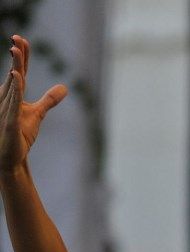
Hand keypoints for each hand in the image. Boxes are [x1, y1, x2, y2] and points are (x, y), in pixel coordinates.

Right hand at [0, 35, 66, 172]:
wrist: (11, 158)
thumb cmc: (19, 134)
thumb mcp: (37, 114)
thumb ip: (49, 100)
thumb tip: (64, 87)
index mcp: (14, 95)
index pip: (19, 72)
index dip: (21, 56)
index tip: (21, 39)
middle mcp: (7, 99)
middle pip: (14, 74)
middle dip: (16, 57)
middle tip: (16, 38)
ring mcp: (7, 110)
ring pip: (12, 87)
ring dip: (14, 70)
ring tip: (15, 51)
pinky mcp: (10, 123)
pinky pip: (12, 105)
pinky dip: (14, 91)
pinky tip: (16, 77)